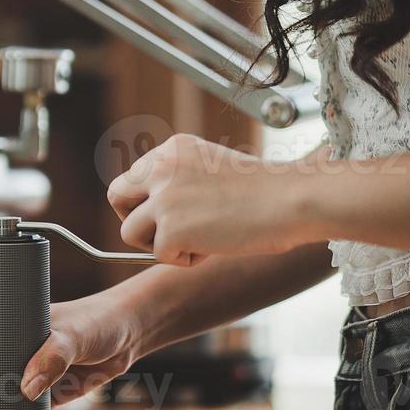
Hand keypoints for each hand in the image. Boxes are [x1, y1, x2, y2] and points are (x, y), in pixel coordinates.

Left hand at [107, 133, 310, 265]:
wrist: (292, 200)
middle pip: (117, 197)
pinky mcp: (169, 227)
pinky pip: (158, 255)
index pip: (133, 177)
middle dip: (136, 219)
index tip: (168, 215)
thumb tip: (153, 215)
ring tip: (198, 241)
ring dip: (159, 244)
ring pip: (129, 231)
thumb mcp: (212, 170)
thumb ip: (180, 183)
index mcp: (171, 149)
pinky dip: (184, 260)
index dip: (147, 202)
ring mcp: (162, 197)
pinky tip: (214, 246)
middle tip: (165, 234)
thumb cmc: (265, 192)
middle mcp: (160, 167)